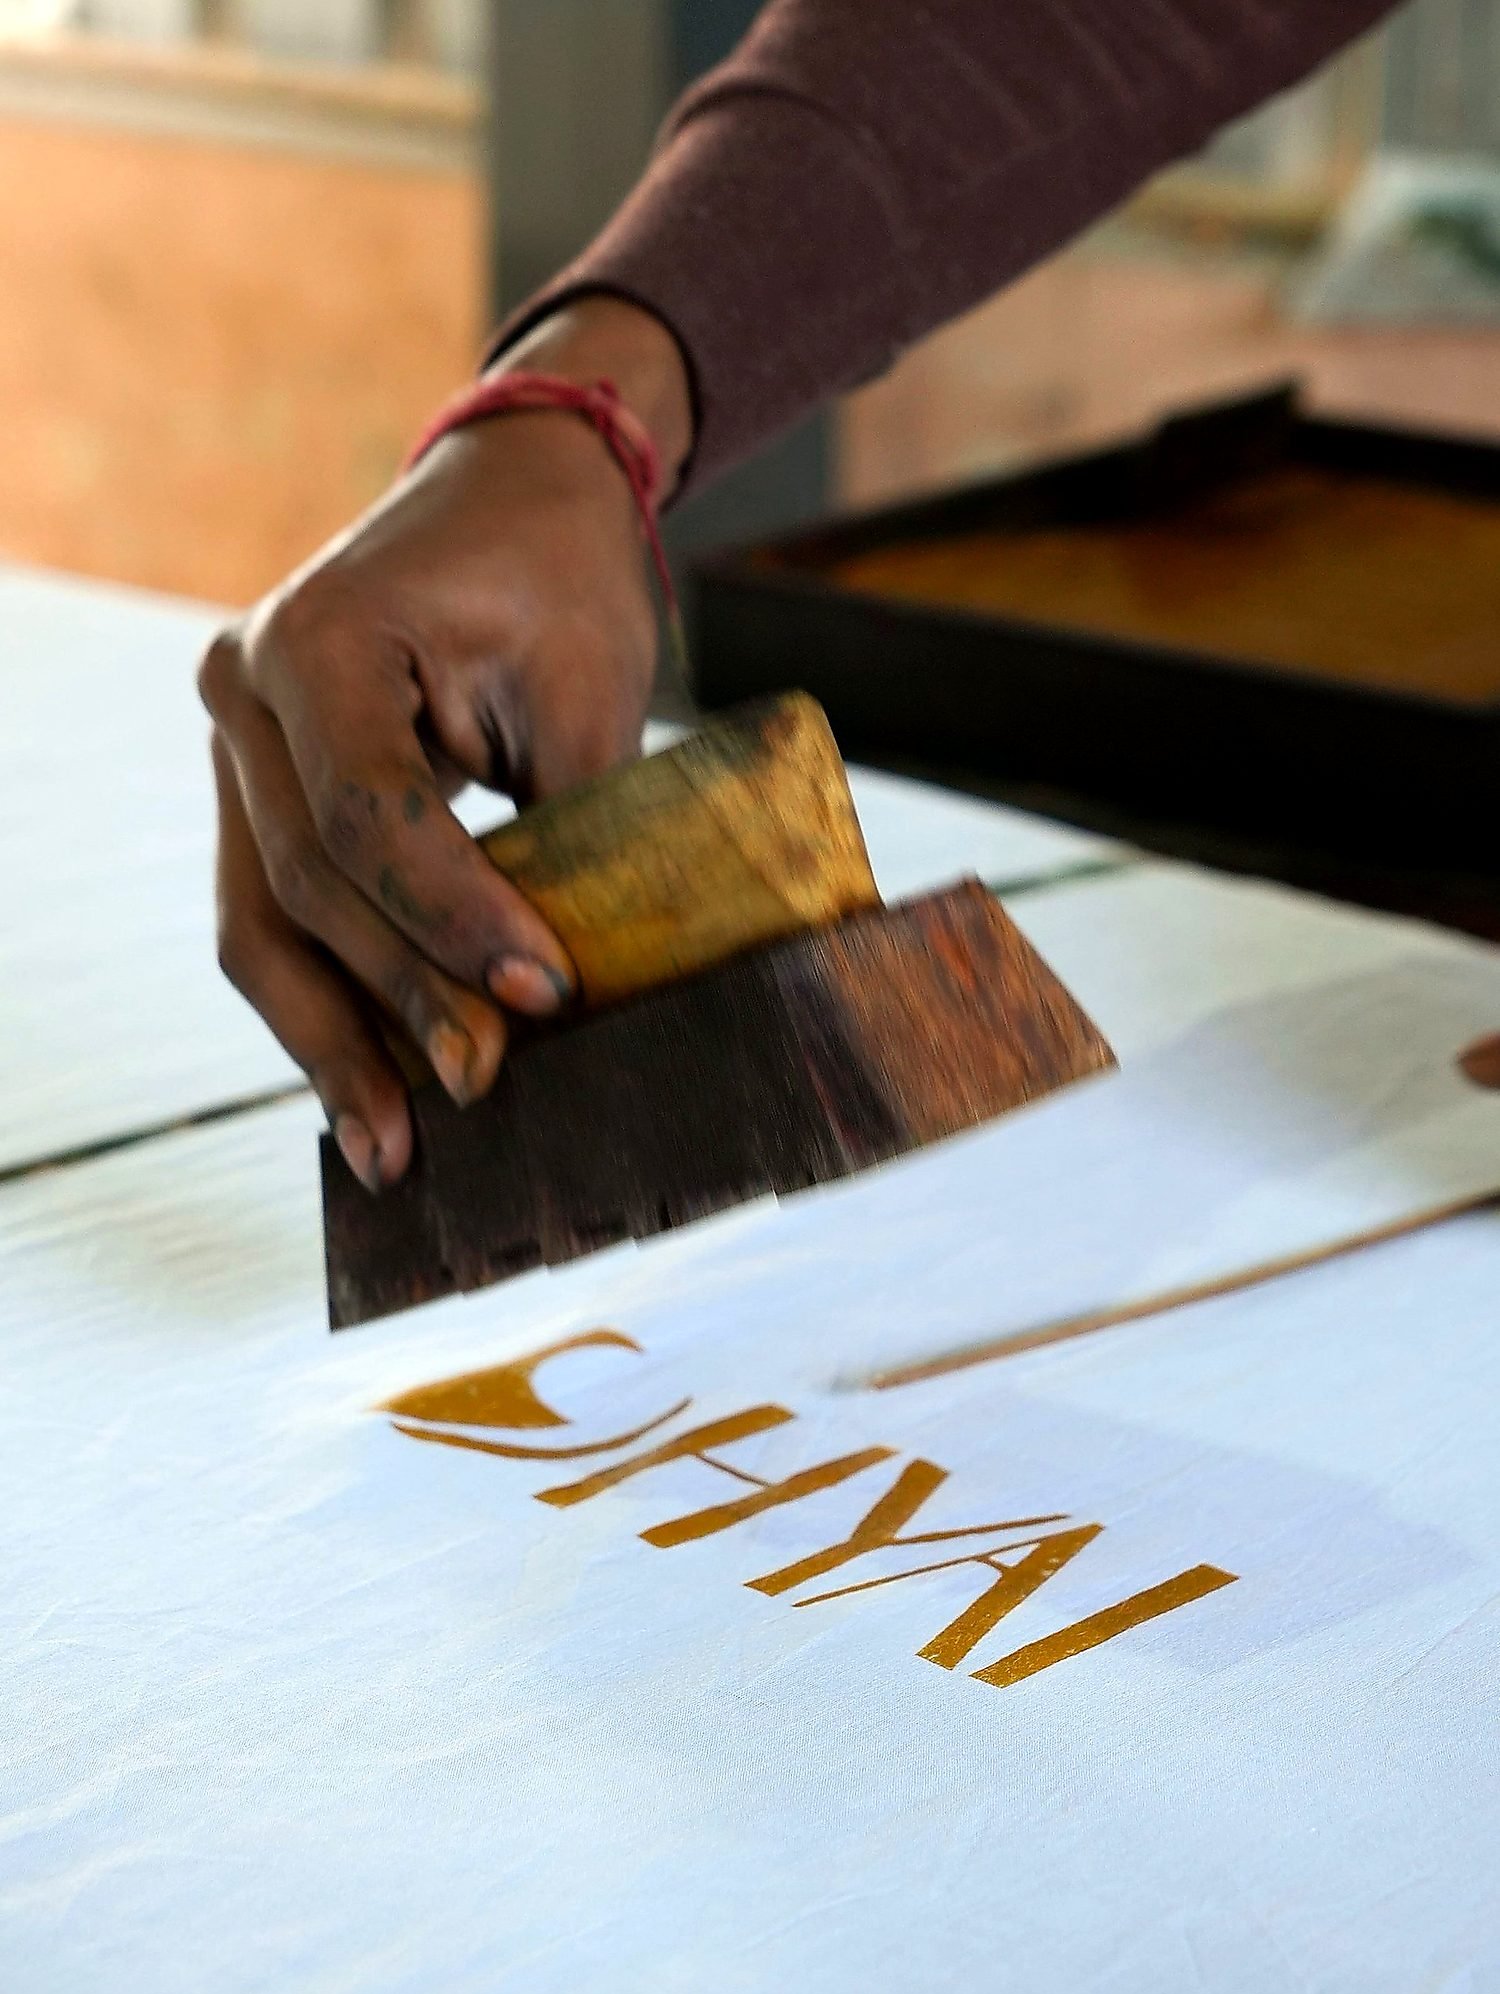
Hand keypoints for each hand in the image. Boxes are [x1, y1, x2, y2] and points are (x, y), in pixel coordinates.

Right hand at [199, 298, 693, 1190]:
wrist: (519, 497)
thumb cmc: (563, 580)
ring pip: (265, 924)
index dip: (452, 924)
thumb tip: (570, 1002)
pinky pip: (276, 914)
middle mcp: (246, 693)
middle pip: (310, 885)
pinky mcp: (262, 790)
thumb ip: (570, 838)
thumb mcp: (585, 692)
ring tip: (393, 1152)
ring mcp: (239, 746)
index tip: (548, 996)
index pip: (368, 820)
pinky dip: (325, 1002)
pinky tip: (365, 1091)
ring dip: (333, 1041)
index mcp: (316, 643)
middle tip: (484, 1090)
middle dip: (403, 1000)